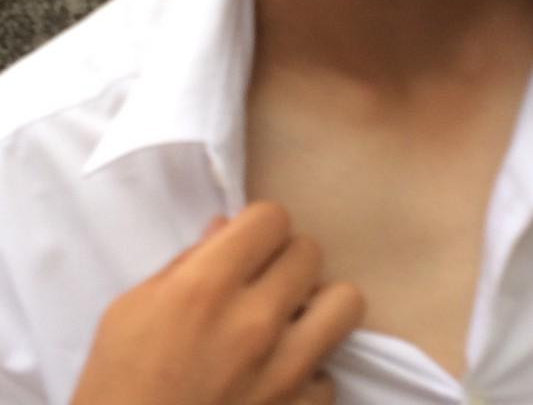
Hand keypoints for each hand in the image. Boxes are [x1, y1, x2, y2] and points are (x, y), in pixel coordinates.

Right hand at [70, 203, 362, 404]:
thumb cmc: (114, 389)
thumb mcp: (129, 312)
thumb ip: (184, 264)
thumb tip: (224, 228)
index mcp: (206, 287)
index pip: (272, 217)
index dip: (258, 227)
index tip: (245, 246)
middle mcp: (254, 322)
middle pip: (309, 252)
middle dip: (285, 259)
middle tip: (262, 282)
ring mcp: (283, 373)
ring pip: (345, 303)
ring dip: (317, 307)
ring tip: (289, 321)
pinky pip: (329, 373)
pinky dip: (308, 375)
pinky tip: (276, 380)